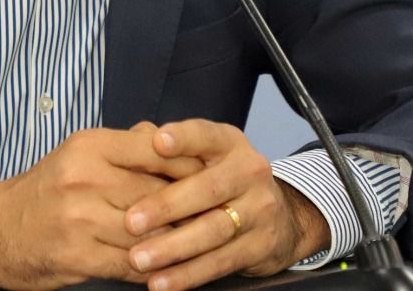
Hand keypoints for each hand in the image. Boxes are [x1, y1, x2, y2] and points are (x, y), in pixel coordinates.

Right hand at [0, 124, 202, 290]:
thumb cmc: (45, 191)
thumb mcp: (79, 155)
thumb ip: (126, 146)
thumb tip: (169, 138)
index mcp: (90, 146)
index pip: (156, 149)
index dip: (191, 165)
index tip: (216, 176)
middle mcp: (86, 178)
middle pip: (158, 193)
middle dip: (192, 208)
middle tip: (222, 216)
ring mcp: (80, 218)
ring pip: (149, 233)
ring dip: (179, 244)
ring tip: (203, 246)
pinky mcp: (78, 255)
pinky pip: (131, 265)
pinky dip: (155, 270)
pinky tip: (171, 271)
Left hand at [123, 119, 330, 290]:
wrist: (282, 217)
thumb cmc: (222, 181)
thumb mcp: (205, 156)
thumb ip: (169, 151)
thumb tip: (132, 140)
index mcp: (229, 143)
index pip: (205, 135)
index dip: (183, 138)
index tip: (157, 142)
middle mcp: (249, 172)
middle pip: (208, 188)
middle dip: (167, 206)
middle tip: (130, 222)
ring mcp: (260, 210)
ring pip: (213, 230)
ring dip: (173, 247)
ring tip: (139, 259)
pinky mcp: (262, 246)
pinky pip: (221, 262)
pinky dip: (189, 274)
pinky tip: (161, 282)